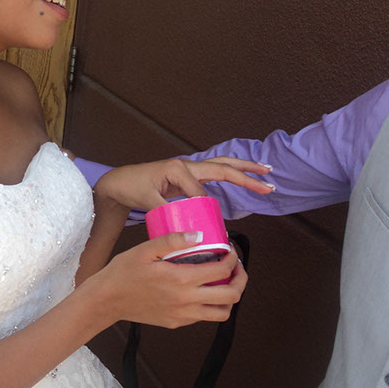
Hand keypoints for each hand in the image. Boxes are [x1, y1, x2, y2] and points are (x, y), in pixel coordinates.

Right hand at [88, 232, 247, 328]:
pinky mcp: (176, 323)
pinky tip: (201, 291)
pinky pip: (203, 317)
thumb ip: (173, 240)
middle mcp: (187, 300)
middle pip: (231, 296)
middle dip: (240, 279)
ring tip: (224, 283)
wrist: (106, 300)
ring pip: (222, 313)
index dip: (233, 259)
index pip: (222, 270)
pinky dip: (210, 305)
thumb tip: (199, 235)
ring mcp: (183, 315)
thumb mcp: (145, 249)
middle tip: (236, 268)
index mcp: (181, 279)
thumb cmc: (123, 272)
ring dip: (229, 298)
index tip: (230, 250)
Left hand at [93, 156, 273, 212]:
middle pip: (223, 167)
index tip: (206, 222)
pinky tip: (246, 177)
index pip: (200, 191)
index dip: (204, 207)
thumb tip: (186, 223)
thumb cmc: (131, 188)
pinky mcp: (189, 174)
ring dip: (244, 169)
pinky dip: (232, 173)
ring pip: (222, 165)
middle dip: (246, 175)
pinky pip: (215, 172)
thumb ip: (166, 210)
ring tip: (266, 173)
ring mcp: (189, 168)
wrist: (120, 181)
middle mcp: (187, 164)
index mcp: (177, 169)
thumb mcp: (146, 200)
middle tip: (268, 182)